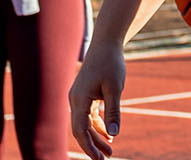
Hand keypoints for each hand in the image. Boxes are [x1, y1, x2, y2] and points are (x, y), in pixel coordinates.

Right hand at [69, 42, 126, 159]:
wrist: (106, 43)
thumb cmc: (110, 63)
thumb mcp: (115, 88)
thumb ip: (113, 112)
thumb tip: (113, 135)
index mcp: (80, 99)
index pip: (80, 129)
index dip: (89, 146)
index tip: (98, 159)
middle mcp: (75, 99)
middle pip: (81, 129)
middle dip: (93, 145)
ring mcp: (79, 97)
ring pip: (86, 123)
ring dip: (97, 137)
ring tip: (110, 151)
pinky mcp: (86, 95)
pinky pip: (89, 115)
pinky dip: (98, 125)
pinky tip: (109, 135)